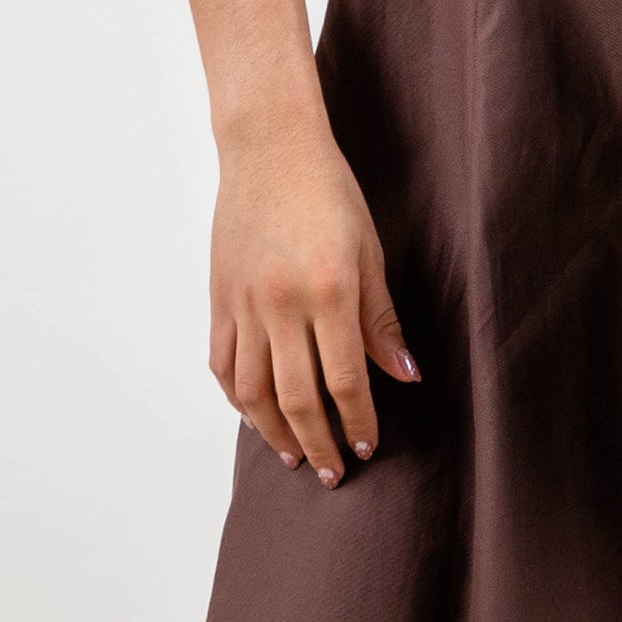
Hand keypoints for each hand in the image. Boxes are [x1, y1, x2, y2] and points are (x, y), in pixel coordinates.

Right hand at [208, 114, 418, 485]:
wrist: (270, 149)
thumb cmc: (329, 192)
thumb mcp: (369, 249)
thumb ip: (380, 318)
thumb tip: (404, 374)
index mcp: (328, 290)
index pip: (344, 379)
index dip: (357, 420)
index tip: (368, 446)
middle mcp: (281, 304)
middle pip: (297, 398)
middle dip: (319, 442)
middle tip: (333, 472)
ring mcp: (243, 305)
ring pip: (252, 392)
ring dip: (274, 432)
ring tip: (296, 454)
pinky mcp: (218, 300)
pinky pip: (223, 366)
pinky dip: (239, 399)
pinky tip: (257, 414)